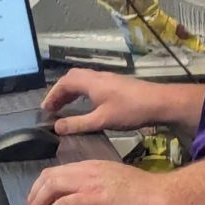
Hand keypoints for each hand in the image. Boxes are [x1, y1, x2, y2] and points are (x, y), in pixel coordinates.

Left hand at [24, 160, 166, 204]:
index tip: (36, 199)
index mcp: (91, 166)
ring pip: (51, 188)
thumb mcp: (113, 182)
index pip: (58, 171)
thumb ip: (95, 186)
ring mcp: (89, 183)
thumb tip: (81, 200)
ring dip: (36, 204)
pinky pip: (62, 204)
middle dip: (33, 195)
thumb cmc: (142, 193)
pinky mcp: (93, 198)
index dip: (42, 185)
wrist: (158, 195)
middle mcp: (86, 171)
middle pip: (49, 177)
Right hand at [42, 68, 164, 134]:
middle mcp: (97, 76)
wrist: (159, 102)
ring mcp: (107, 78)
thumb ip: (78, 123)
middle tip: (53, 108)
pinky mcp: (115, 83)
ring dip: (71, 92)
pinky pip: (91, 84)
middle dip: (59, 92)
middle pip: (71, 78)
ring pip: (82, 80)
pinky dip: (81, 92)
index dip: (52, 95)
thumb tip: (57, 127)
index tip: (45, 109)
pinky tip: (85, 105)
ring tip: (64, 107)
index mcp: (90, 82)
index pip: (63, 83)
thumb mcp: (101, 120)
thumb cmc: (130, 110)